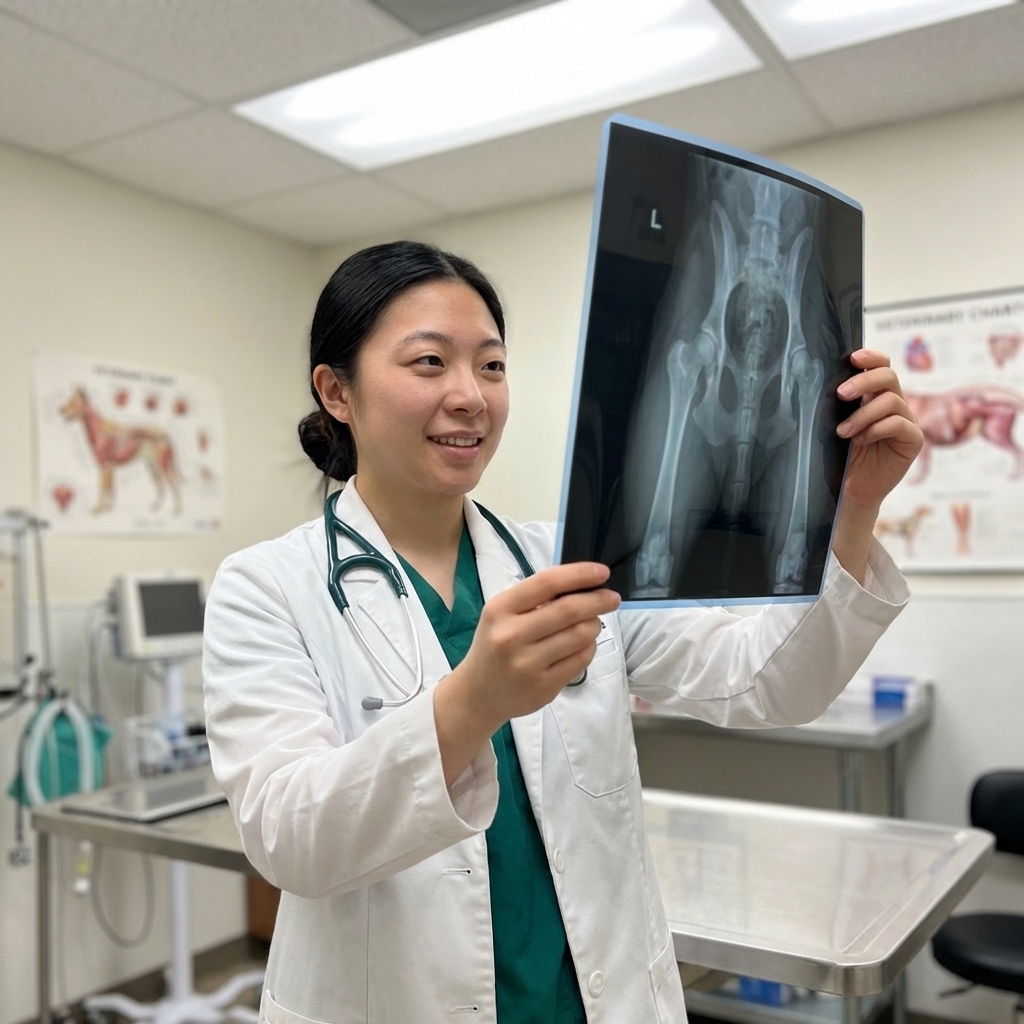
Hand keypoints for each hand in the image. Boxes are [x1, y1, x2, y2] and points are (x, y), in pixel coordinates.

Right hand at [433, 562, 619, 785]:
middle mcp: (511, 635)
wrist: (478, 694)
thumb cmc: (495, 645)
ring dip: (594, 625)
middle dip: (597, 600)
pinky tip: (584, 644)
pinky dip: (589, 647)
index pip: (546, 583)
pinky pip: (580, 660)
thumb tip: (581, 585)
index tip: (602, 572)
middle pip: (568, 610)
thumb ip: (535, 599)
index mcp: (500, 609)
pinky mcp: (543, 686)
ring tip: (594, 622)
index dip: (579, 574)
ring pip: (579, 636)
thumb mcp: (502, 615)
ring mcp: (527, 664)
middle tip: (612, 598)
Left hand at [830, 349, 923, 583]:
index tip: (852, 357)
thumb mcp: (834, 425)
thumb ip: (837, 404)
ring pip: (891, 401)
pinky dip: (876, 429)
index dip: (871, 357)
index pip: (882, 365)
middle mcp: (894, 404)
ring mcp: (906, 421)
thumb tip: (819, 379)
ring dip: (863, 414)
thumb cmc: (838, 457)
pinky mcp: (913, 440)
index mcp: (875, 396)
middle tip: (840, 394)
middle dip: (863, 381)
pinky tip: (859, 441)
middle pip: (888, 376)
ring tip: (843, 432)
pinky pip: (899, 424)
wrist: (848, 490)